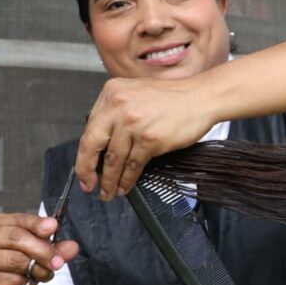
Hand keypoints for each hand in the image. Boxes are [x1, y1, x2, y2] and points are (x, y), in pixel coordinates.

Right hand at [0, 213, 78, 284]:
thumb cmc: (20, 263)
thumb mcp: (41, 251)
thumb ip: (56, 247)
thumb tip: (73, 247)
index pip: (19, 220)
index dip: (37, 223)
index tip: (53, 226)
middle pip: (16, 238)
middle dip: (43, 250)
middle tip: (58, 262)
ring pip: (16, 261)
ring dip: (38, 270)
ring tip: (44, 274)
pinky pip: (13, 281)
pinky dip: (27, 283)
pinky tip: (26, 283)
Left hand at [75, 77, 213, 199]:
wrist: (201, 98)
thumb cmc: (174, 98)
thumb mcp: (136, 95)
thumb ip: (117, 113)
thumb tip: (102, 145)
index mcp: (111, 92)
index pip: (89, 129)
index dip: (83, 154)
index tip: (83, 169)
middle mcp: (118, 106)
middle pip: (93, 145)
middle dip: (87, 170)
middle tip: (88, 185)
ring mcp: (133, 123)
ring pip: (113, 159)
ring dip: (110, 181)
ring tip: (109, 191)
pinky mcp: (149, 139)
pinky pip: (132, 165)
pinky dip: (127, 179)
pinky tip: (126, 185)